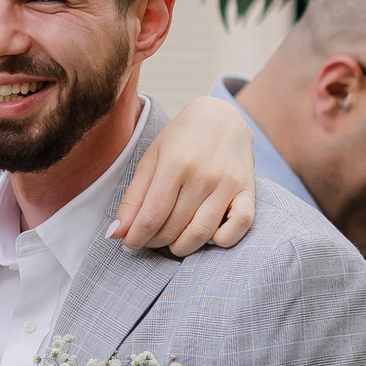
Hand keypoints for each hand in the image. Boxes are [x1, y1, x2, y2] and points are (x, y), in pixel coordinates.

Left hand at [113, 94, 255, 255]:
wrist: (222, 117)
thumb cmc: (182, 139)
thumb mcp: (151, 160)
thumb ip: (133, 197)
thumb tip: (117, 233)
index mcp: (175, 164)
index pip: (151, 217)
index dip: (136, 237)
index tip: (129, 243)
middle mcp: (204, 175)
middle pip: (173, 228)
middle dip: (154, 241)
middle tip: (149, 238)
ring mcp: (228, 184)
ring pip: (201, 234)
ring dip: (181, 247)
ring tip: (172, 241)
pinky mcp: (248, 191)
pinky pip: (239, 228)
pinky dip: (220, 241)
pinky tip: (207, 236)